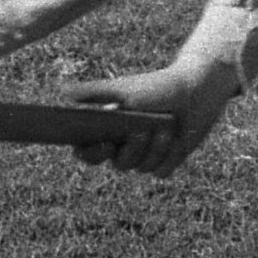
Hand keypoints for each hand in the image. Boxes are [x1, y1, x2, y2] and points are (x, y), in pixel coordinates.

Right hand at [59, 58, 236, 174]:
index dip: (91, 154)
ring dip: (155, 148)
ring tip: (166, 127)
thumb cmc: (156, 86)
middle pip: (118, 165)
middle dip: (132, 149)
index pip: (89, 153)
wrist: (195, 90)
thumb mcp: (123, 89)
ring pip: (142, 168)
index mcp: (109, 131)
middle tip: (141, 131)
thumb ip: (93, 92)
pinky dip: (170, 156)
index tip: (103, 145)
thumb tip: (62, 92)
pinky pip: (161, 171)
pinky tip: (178, 138)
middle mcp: (125, 146)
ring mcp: (146, 156)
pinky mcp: (166, 161)